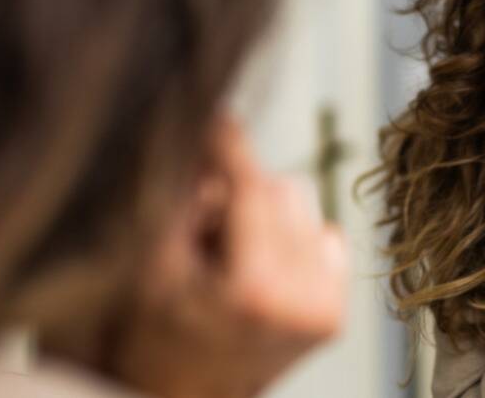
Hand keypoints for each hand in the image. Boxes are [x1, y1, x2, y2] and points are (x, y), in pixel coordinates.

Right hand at [118, 113, 347, 397]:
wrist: (178, 397)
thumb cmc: (152, 338)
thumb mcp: (148, 266)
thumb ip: (177, 199)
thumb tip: (206, 132)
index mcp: (255, 290)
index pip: (253, 188)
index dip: (231, 146)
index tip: (217, 115)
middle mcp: (303, 299)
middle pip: (280, 190)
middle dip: (239, 192)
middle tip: (204, 225)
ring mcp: (325, 308)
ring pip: (303, 207)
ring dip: (264, 213)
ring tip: (229, 253)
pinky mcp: (335, 312)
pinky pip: (323, 235)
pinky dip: (291, 239)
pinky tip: (257, 268)